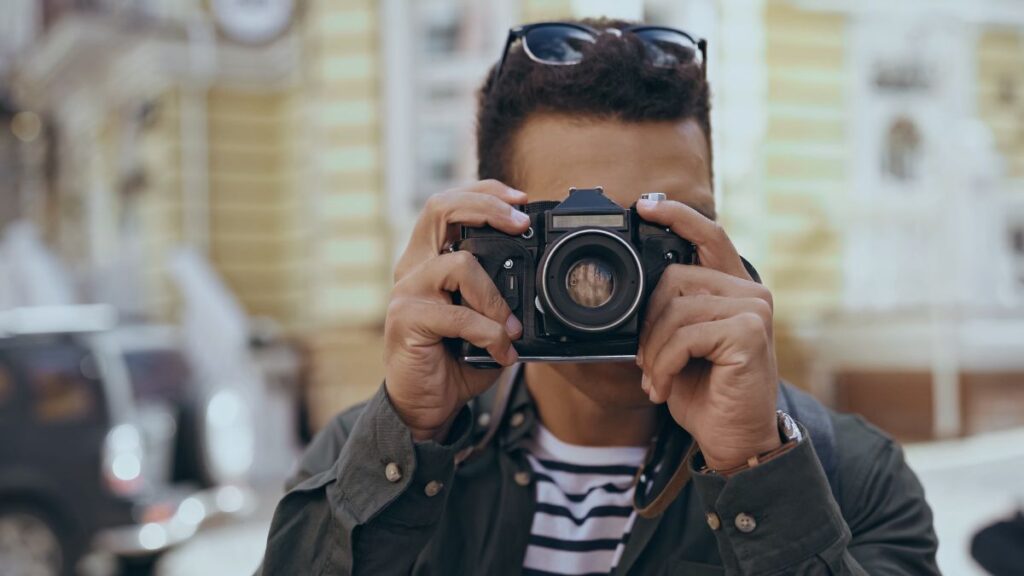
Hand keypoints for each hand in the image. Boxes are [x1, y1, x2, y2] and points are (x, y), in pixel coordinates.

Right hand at [385, 180, 529, 441]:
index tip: (520, 200)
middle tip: (521, 225)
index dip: (483, 193)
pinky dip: (489, 332)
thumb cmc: (454, 360)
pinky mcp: (406, 320)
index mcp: (429, 258)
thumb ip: (501, 294)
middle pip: (440, 208)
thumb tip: (539, 277)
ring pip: (459, 264)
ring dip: (496, 297)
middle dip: (487, 207)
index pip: (448, 205)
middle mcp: (413, 267)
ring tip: (511, 327)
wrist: (425, 405)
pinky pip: (458, 315)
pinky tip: (500, 351)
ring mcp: (407, 291)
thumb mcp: (485, 320)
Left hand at [635, 199, 779, 470]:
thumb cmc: (705, 393)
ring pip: (675, 308)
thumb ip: (667, 311)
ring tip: (657, 380)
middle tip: (645, 362)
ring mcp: (754, 308)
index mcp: (732, 289)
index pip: (708, 236)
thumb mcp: (677, 345)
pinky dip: (665, 363)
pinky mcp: (749, 330)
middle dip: (648, 324)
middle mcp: (750, 291)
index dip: (677, 215)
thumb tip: (631, 290)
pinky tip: (666, 385)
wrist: (734, 439)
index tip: (644, 206)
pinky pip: (685, 334)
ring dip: (653, 351)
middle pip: (675, 278)